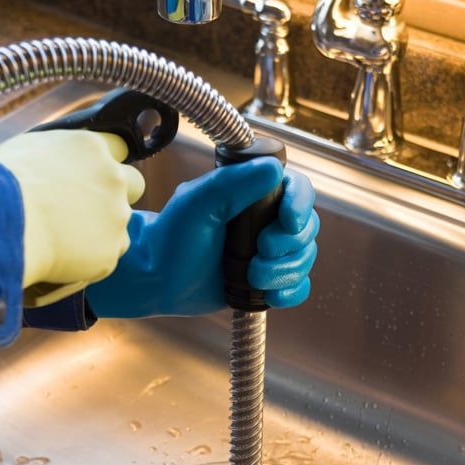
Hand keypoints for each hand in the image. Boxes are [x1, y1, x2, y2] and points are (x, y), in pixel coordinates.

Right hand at [0, 130, 144, 306]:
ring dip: (101, 230)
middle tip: (87, 208)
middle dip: (116, 194)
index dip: (102, 162)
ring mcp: (117, 215)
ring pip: (119, 224)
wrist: (2, 224)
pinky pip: (107, 255)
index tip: (90, 173)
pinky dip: (90, 258)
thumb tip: (56, 165)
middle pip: (134, 184)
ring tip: (64, 238)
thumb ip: (56, 154)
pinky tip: (63, 257)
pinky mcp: (112, 251)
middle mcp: (113, 178)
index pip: (117, 146)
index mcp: (92, 147)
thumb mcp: (27, 149)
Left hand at [86, 157, 318, 317]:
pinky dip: (289, 292)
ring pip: (304, 259)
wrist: (158, 277)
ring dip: (284, 271)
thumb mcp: (198, 201)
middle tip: (260, 251)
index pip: (298, 190)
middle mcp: (267, 220)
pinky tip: (270, 295)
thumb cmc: (172, 235)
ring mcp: (268, 252)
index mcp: (255, 193)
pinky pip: (297, 288)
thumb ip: (234, 182)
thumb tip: (273, 169)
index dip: (300, 205)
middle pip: (306, 228)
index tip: (289, 220)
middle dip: (288, 245)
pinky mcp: (266, 280)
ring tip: (252, 277)